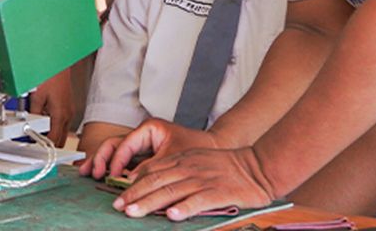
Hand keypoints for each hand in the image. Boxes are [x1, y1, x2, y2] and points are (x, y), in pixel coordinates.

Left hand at [29, 67, 73, 145]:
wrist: (59, 62)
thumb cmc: (51, 75)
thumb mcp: (37, 96)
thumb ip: (34, 113)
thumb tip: (28, 125)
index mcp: (60, 115)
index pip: (53, 139)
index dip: (43, 147)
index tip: (34, 149)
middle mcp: (67, 114)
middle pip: (60, 139)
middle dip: (48, 144)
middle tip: (35, 145)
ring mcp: (69, 110)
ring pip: (61, 131)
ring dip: (51, 134)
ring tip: (37, 134)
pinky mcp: (67, 105)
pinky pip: (61, 121)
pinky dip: (54, 125)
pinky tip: (44, 121)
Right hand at [78, 118, 217, 180]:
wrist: (214, 150)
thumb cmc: (197, 148)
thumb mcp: (173, 157)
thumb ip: (151, 168)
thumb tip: (130, 182)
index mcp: (149, 128)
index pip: (125, 143)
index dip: (115, 160)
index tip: (110, 175)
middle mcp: (143, 136)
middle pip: (114, 144)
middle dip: (100, 157)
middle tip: (90, 172)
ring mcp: (142, 146)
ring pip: (116, 151)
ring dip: (101, 162)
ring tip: (87, 172)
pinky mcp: (144, 157)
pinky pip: (124, 161)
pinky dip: (112, 168)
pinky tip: (100, 175)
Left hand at [114, 146, 275, 220]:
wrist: (258, 166)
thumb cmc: (226, 166)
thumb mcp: (198, 161)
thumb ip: (177, 170)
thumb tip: (153, 187)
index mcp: (183, 160)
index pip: (152, 171)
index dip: (133, 184)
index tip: (118, 196)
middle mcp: (190, 168)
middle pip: (156, 181)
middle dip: (134, 195)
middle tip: (118, 207)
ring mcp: (203, 179)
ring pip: (171, 191)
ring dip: (150, 202)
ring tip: (133, 212)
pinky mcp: (218, 192)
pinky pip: (198, 200)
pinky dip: (184, 208)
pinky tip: (171, 216)